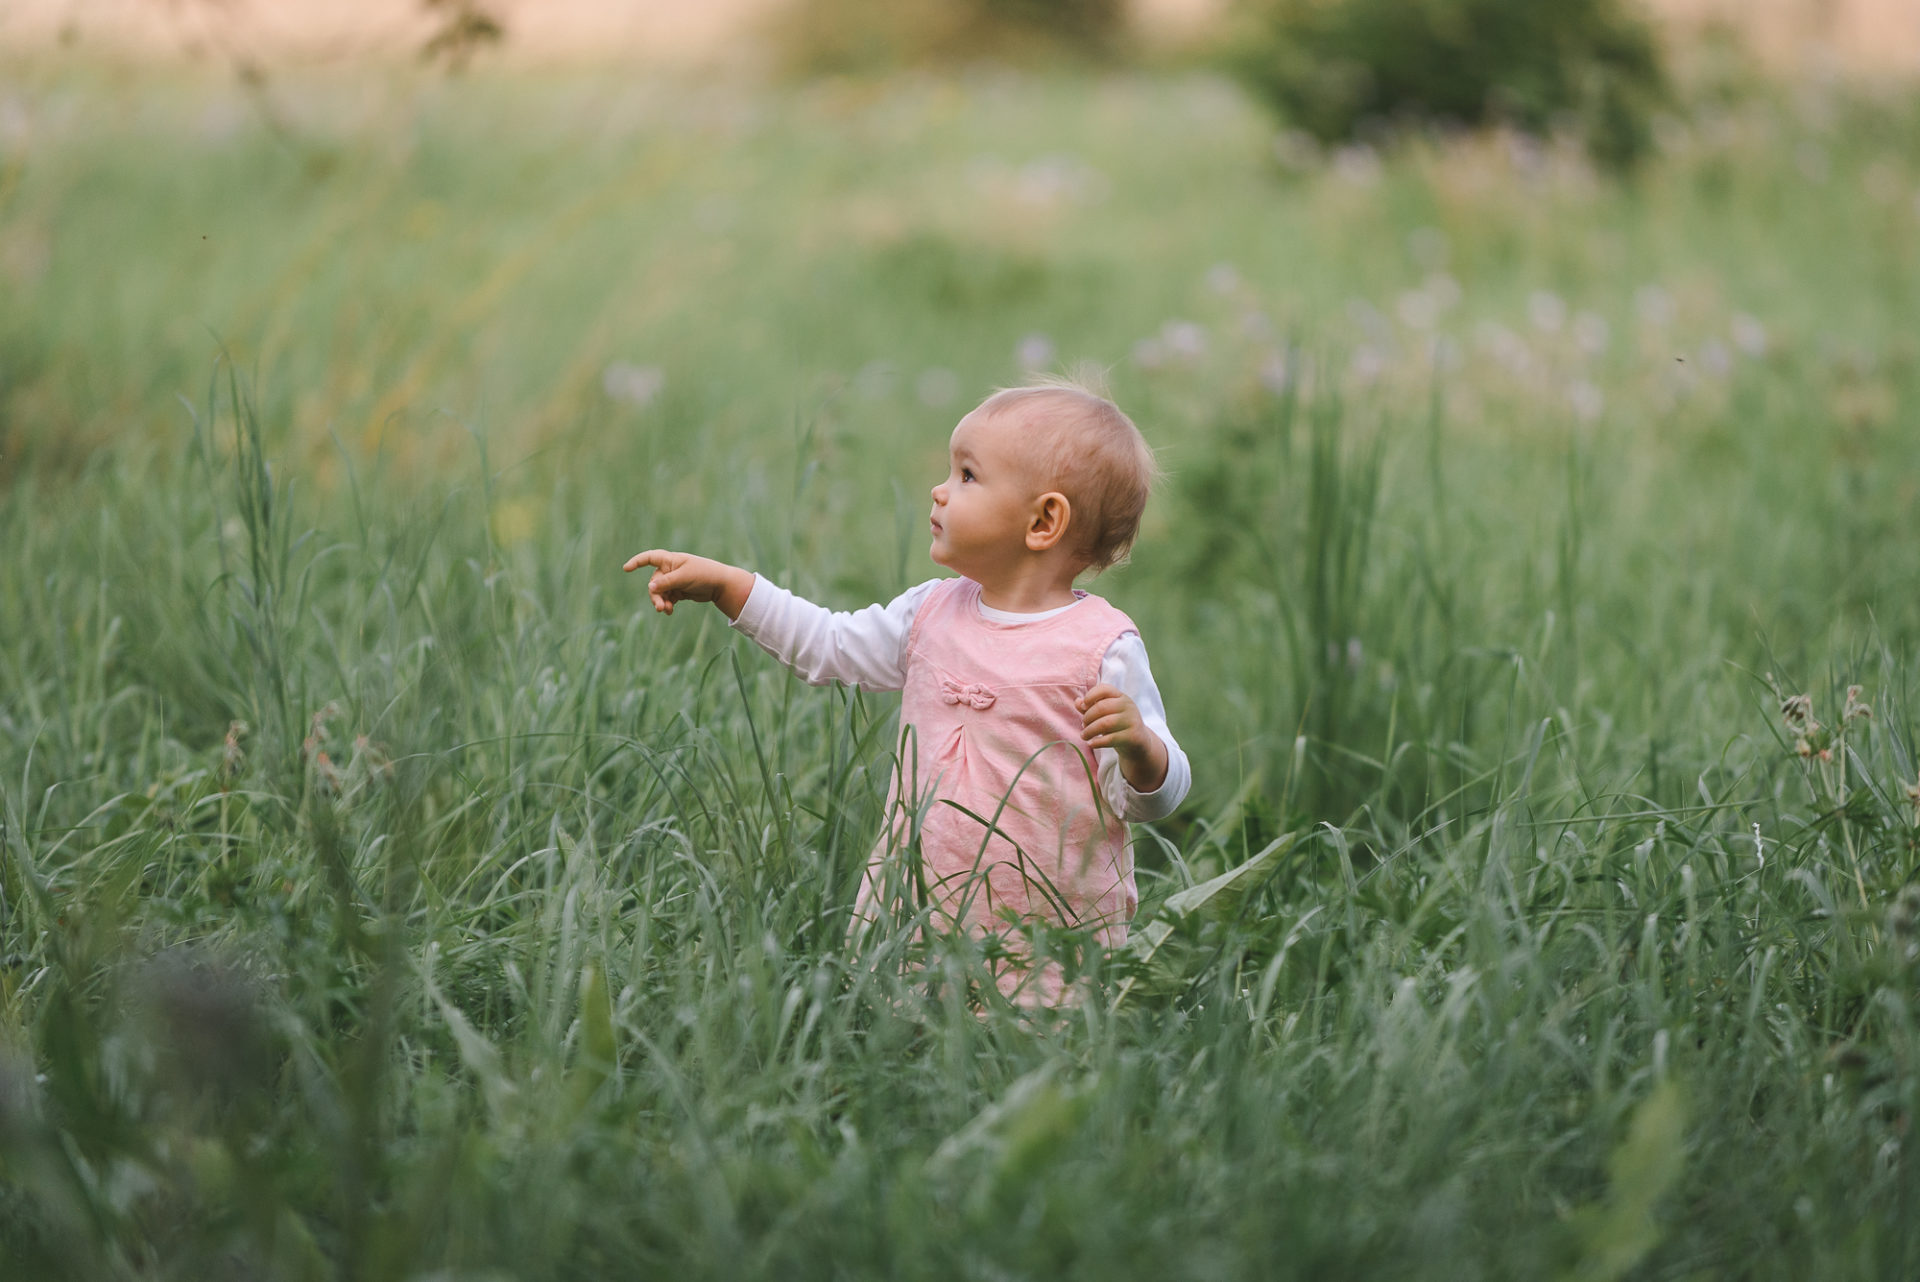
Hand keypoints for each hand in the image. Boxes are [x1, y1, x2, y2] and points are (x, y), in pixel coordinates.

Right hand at [622, 549, 753, 619]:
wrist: (721, 585)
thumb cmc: (704, 574)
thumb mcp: (684, 577)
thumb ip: (666, 582)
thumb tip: (650, 587)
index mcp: (671, 560)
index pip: (650, 558)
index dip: (637, 562)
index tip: (626, 568)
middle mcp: (670, 570)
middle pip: (654, 582)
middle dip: (656, 595)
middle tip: (660, 607)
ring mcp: (674, 581)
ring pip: (660, 593)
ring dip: (661, 602)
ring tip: (666, 610)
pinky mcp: (679, 591)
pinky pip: (668, 598)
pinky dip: (668, 604)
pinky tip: (670, 611)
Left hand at [1076, 683, 1168, 793]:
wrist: (1139, 743)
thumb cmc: (1118, 726)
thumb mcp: (1105, 714)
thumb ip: (1091, 707)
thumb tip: (1077, 702)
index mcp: (1121, 697)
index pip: (1105, 689)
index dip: (1091, 695)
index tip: (1083, 706)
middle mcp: (1128, 706)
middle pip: (1102, 707)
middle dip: (1087, 717)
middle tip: (1083, 725)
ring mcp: (1132, 721)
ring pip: (1105, 723)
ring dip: (1090, 731)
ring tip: (1084, 736)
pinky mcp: (1133, 736)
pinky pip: (1111, 739)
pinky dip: (1097, 742)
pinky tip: (1091, 744)